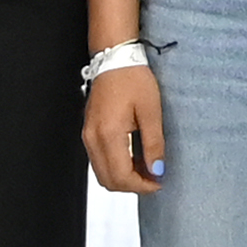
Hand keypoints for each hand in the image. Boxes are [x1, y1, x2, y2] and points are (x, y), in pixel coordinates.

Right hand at [82, 61, 167, 192]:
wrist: (114, 59)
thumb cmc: (132, 79)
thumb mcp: (151, 111)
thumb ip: (154, 144)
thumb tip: (157, 170)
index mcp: (109, 133)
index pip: (122, 176)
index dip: (142, 186)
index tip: (158, 183)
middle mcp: (93, 138)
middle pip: (109, 180)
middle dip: (132, 186)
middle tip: (154, 180)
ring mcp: (88, 136)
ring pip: (102, 173)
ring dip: (123, 178)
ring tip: (146, 169)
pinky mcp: (88, 133)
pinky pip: (99, 161)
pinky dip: (115, 167)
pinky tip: (133, 160)